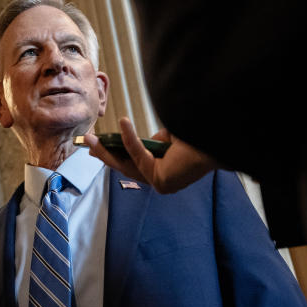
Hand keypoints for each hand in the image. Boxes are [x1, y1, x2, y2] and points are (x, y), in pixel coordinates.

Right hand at [86, 117, 217, 193]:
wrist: (219, 141)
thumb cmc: (200, 138)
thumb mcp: (170, 137)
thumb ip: (156, 140)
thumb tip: (150, 139)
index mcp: (166, 173)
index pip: (135, 165)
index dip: (115, 154)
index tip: (98, 145)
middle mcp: (164, 181)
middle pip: (126, 168)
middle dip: (104, 155)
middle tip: (87, 144)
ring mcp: (162, 183)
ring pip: (128, 166)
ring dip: (108, 151)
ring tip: (92, 138)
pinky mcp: (162, 180)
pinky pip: (139, 157)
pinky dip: (130, 140)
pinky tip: (123, 123)